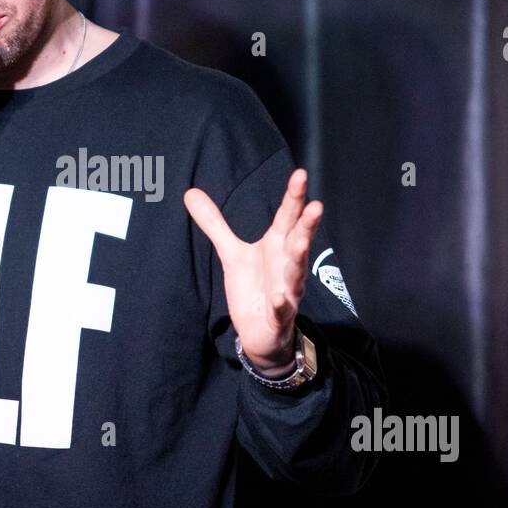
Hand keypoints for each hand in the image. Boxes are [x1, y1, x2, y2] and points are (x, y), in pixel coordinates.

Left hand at [184, 167, 322, 370]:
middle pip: (298, 240)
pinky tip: (279, 296)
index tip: (300, 174)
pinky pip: (281, 309)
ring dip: (300, 258)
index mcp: (277, 246)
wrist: (262, 333)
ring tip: (303, 242)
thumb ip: (215, 223)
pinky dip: (280, 303)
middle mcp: (286, 265)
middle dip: (307, 224)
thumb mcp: (231, 253)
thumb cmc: (254, 287)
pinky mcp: (279, 316)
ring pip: (296, 273)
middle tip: (316, 205)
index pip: (287, 217)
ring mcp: (286, 291)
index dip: (294, 197)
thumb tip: (190, 192)